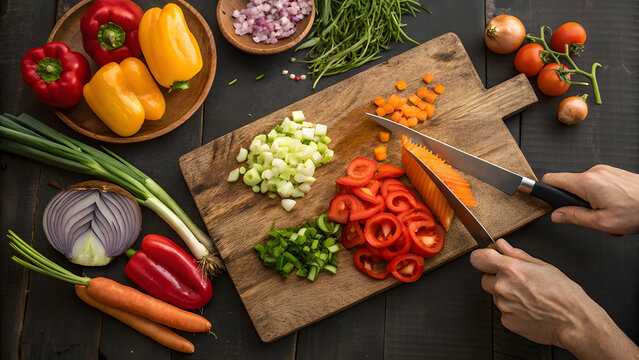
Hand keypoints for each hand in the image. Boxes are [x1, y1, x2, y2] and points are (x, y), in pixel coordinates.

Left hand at [470, 238, 638, 358]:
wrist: (573, 321)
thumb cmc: (563, 293)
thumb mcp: (542, 266)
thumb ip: (517, 255)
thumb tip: (502, 246)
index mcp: (510, 269)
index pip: (478, 258)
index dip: (483, 257)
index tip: (488, 257)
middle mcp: (502, 287)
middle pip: (485, 278)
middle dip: (496, 277)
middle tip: (517, 280)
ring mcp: (503, 305)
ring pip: (495, 295)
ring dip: (505, 294)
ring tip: (527, 295)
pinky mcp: (507, 321)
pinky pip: (503, 311)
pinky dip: (512, 309)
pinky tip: (528, 307)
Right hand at [541, 164, 638, 234]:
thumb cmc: (637, 211)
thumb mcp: (602, 223)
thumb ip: (575, 217)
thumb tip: (557, 215)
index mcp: (586, 183)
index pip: (551, 179)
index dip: (540, 188)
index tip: (530, 192)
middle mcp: (593, 172)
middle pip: (568, 185)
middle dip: (575, 203)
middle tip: (591, 217)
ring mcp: (604, 170)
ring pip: (585, 187)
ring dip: (591, 202)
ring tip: (608, 215)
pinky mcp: (613, 172)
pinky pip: (597, 184)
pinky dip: (601, 197)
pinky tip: (615, 208)